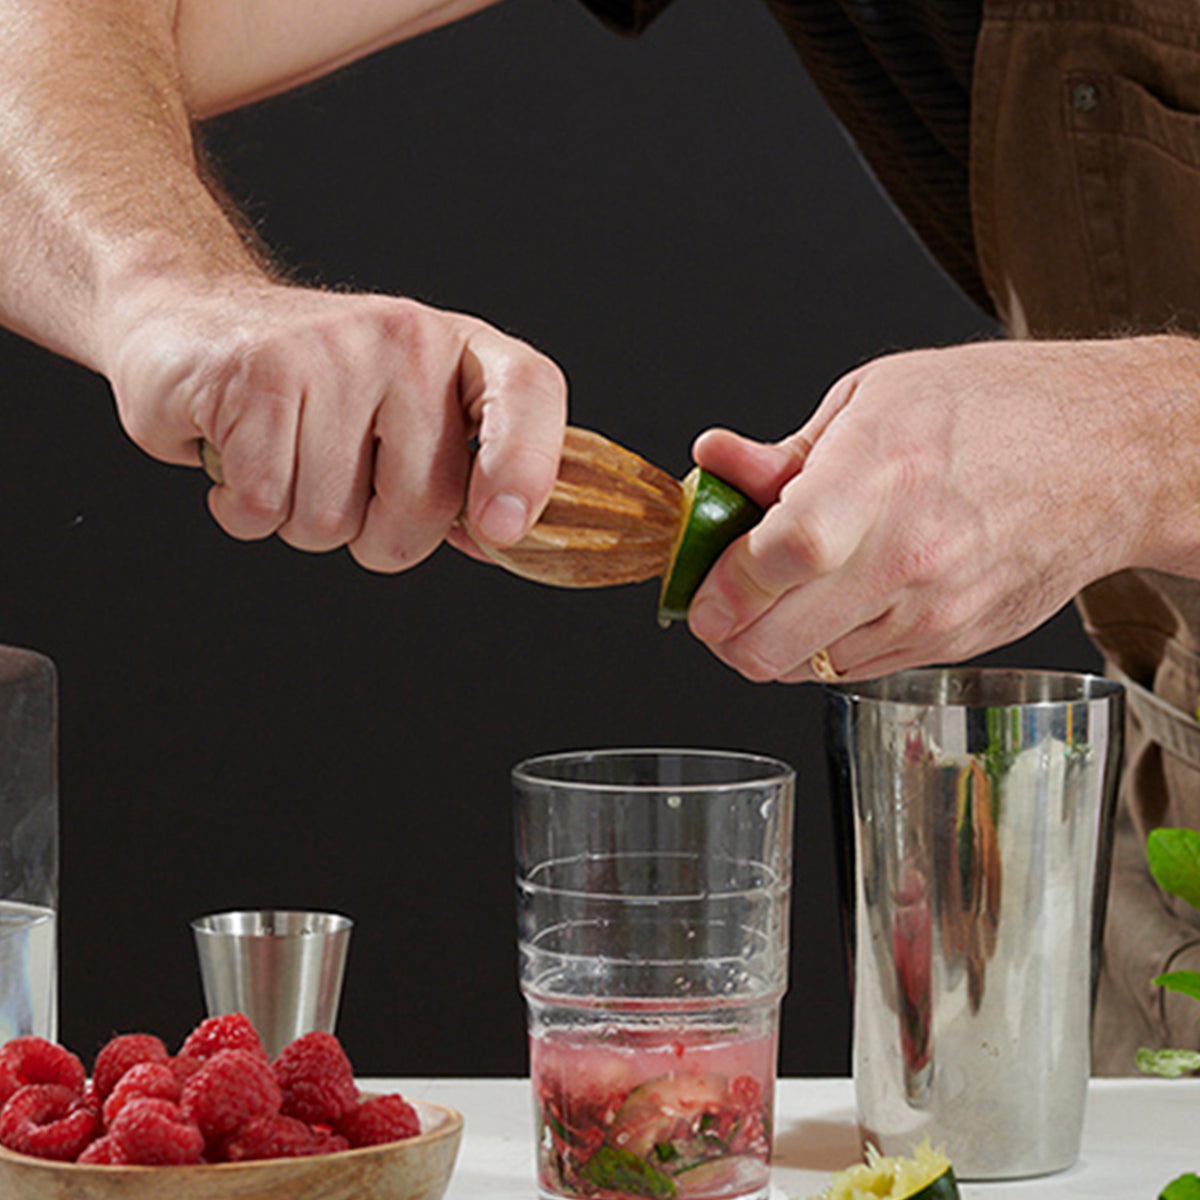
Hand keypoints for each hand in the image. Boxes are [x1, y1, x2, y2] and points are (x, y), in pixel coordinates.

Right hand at [100, 280, 566, 570]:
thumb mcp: (402, 415)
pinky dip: (243, 511)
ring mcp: (332, 349)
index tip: (500, 528)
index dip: (527, 468)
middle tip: (337, 483)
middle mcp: (407, 336)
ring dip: (298, 520)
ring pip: (331, 520)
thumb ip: (460, 474)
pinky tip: (237, 458)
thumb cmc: (310, 392)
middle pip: (421, 504)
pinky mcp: (256, 373)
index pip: (529, 391)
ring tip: (282, 455)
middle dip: (375, 535)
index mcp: (459, 348)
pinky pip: (265, 507)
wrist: (185, 322)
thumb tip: (504, 537)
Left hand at [685, 337, 1199, 681]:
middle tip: (715, 607)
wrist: (1109, 458)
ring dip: (768, 646)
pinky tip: (828, 608)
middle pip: (776, 642)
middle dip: (724, 636)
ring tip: (773, 600)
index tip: (697, 589)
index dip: (719, 587)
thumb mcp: (876, 397)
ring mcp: (932, 610)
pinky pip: (853, 671)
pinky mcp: (951, 644)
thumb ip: (784, 451)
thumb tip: (713, 463)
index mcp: (882, 473)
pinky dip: (820, 652)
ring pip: (806, 669)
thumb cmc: (993, 410)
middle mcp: (909, 555)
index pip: (777, 557)